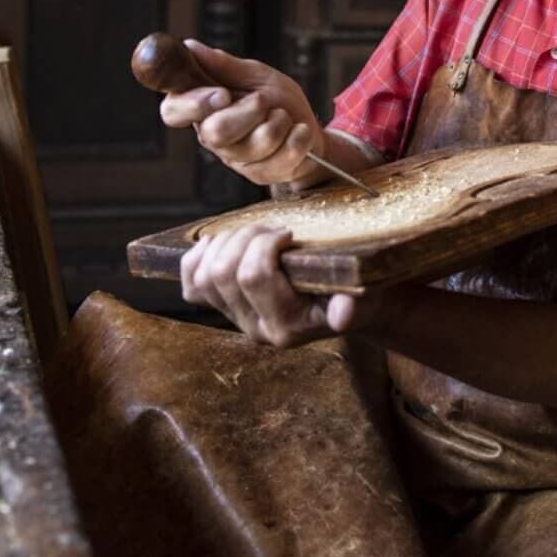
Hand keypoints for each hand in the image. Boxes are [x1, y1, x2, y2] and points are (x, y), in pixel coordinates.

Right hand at [159, 40, 323, 185]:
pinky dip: (298, 136)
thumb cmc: (277, 99)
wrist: (307, 128)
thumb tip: (190, 47)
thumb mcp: (255, 75)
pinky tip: (296, 132)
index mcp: (201, 107)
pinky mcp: (260, 174)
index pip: (173, 111)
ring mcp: (236, 159)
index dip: (193, 104)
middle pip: (216, 132)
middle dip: (250, 110)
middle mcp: (211, 136)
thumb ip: (224, 65)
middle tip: (263, 101)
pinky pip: (283, 155)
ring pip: (255, 143)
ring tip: (282, 116)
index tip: (222, 94)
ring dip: (279, 121)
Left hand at [180, 225, 378, 346]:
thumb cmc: (356, 292)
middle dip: (245, 237)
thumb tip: (342, 313)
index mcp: (288, 326)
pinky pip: (191, 286)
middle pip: (223, 273)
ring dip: (224, 242)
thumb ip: (354, 306)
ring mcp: (236, 319)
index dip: (264, 243)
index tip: (287, 233)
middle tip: (271, 228)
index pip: (254, 277)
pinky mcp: (223, 309)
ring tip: (253, 233)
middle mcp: (257, 328)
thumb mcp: (364, 297)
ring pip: (204, 277)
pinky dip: (198, 258)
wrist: (348, 306)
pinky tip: (221, 244)